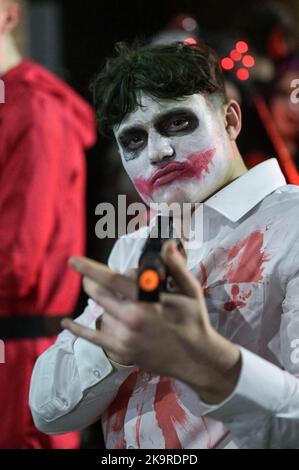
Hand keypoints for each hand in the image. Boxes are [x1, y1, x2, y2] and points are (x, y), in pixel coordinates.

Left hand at [62, 241, 240, 403]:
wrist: (196, 359)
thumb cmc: (194, 320)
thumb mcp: (190, 290)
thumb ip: (176, 267)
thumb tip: (167, 244)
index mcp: (146, 300)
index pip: (111, 280)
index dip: (90, 269)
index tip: (73, 260)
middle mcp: (131, 318)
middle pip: (99, 294)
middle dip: (93, 283)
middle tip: (93, 279)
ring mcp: (125, 337)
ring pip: (101, 312)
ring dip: (105, 304)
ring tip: (122, 304)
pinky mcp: (122, 351)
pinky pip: (94, 338)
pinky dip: (78, 330)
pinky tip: (66, 323)